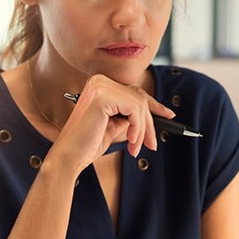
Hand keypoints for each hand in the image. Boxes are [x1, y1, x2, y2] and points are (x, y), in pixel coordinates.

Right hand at [49, 74, 174, 169]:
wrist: (69, 157)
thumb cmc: (87, 144)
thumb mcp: (114, 126)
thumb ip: (129, 116)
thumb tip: (151, 115)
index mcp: (99, 85)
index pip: (133, 92)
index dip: (154, 105)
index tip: (169, 115)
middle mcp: (99, 81)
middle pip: (139, 98)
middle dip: (149, 123)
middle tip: (151, 144)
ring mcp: (100, 86)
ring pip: (139, 104)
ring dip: (143, 130)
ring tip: (135, 147)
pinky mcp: (102, 97)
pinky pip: (134, 110)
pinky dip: (137, 128)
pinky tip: (130, 141)